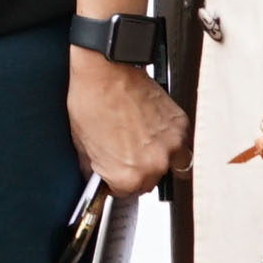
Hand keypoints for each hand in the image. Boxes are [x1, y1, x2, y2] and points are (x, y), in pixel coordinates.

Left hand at [70, 48, 185, 195]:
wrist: (105, 69)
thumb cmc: (91, 101)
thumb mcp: (83, 145)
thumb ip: (96, 169)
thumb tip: (100, 178)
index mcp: (128, 176)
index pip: (126, 193)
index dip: (117, 182)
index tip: (115, 172)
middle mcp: (154, 164)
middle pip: (150, 182)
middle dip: (138, 171)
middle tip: (126, 154)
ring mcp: (171, 145)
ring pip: (171, 165)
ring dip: (159, 159)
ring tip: (142, 142)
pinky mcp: (180, 124)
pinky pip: (179, 143)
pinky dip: (167, 139)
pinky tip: (151, 127)